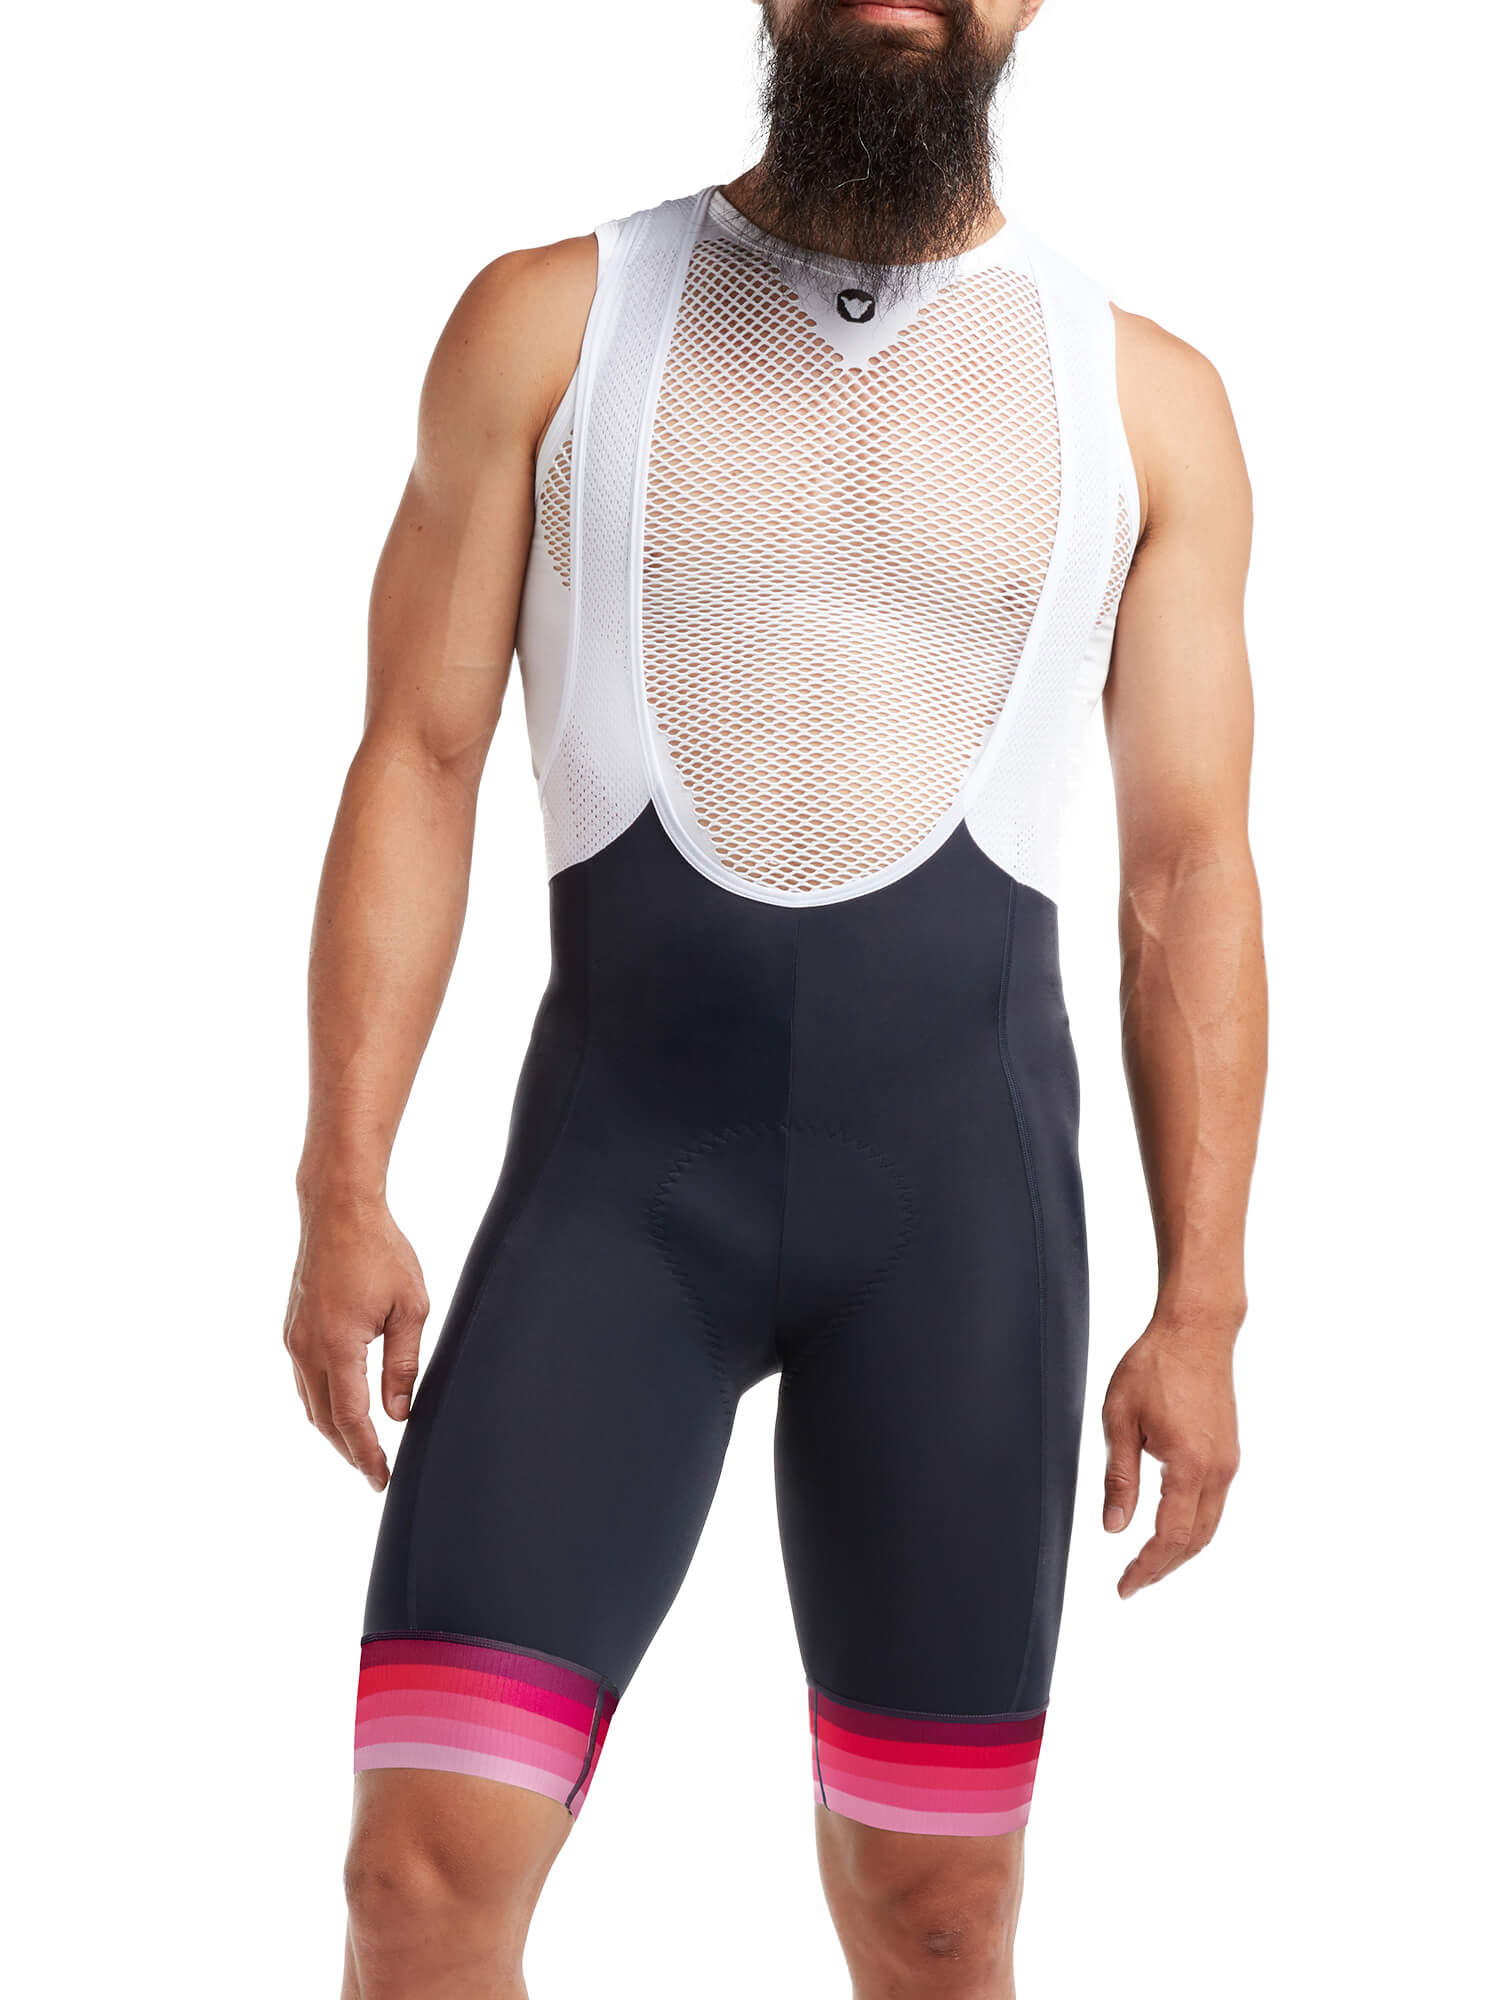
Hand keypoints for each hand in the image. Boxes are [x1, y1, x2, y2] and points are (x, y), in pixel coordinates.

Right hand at [283, 1193, 429, 1489]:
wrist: (337, 1210)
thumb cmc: (381, 1251)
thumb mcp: (410, 1307)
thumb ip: (404, 1363)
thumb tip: (398, 1413)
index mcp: (338, 1343)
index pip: (350, 1417)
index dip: (365, 1453)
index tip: (379, 1478)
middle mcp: (306, 1346)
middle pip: (324, 1419)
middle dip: (349, 1450)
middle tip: (375, 1474)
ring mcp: (294, 1338)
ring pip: (309, 1403)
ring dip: (334, 1430)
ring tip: (362, 1450)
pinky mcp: (292, 1328)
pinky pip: (304, 1381)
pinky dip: (322, 1404)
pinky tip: (343, 1409)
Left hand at [1101, 1320, 1240, 1597]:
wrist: (1196, 1331)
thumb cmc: (1153, 1366)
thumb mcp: (1120, 1418)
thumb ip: (1119, 1477)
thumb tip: (1114, 1528)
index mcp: (1189, 1465)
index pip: (1170, 1536)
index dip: (1146, 1567)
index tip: (1124, 1587)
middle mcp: (1218, 1471)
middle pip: (1195, 1541)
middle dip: (1163, 1568)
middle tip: (1132, 1584)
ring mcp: (1228, 1463)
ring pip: (1209, 1527)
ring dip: (1180, 1551)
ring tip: (1148, 1565)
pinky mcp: (1229, 1453)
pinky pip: (1214, 1506)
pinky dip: (1193, 1529)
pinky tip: (1170, 1530)